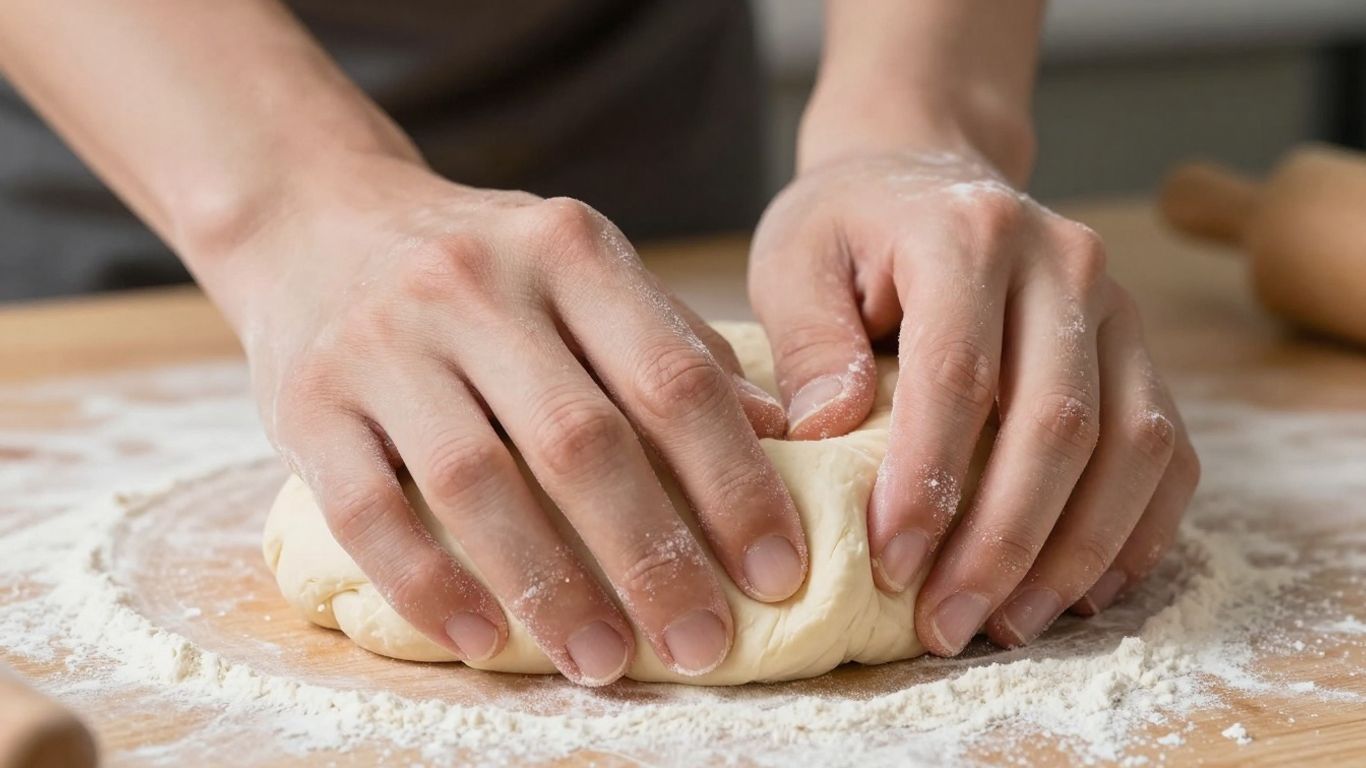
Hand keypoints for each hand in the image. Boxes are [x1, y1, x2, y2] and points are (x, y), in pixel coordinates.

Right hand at [212, 154, 807, 684]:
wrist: (316, 221)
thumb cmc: (482, 266)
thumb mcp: (584, 270)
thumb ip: (673, 343)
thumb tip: (779, 432)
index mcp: (567, 249)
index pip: (672, 378)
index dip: (734, 485)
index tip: (778, 573)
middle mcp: (475, 284)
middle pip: (581, 441)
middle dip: (654, 559)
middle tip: (702, 643)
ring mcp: (382, 342)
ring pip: (476, 485)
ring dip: (550, 588)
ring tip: (606, 661)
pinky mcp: (307, 402)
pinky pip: (368, 513)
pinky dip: (430, 587)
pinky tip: (487, 642)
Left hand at [748, 150, 1199, 654]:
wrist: (922, 173)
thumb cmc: (848, 228)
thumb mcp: (795, 261)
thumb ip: (809, 342)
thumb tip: (832, 435)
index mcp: (969, 233)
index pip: (959, 373)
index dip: (928, 479)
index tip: (890, 564)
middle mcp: (1065, 264)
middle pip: (1059, 421)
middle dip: (1003, 542)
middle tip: (945, 625)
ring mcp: (1119, 308)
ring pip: (1133, 446)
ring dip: (1075, 553)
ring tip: (1008, 625)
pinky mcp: (1141, 353)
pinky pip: (1167, 453)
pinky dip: (1133, 532)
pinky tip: (1078, 591)